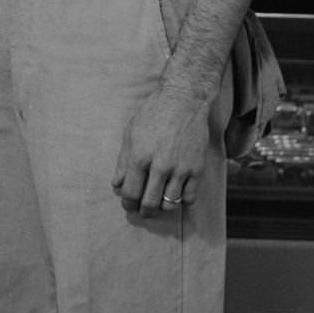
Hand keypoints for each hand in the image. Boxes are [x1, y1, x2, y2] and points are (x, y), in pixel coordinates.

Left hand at [111, 86, 212, 216]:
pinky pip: (189, 197)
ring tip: (158, 202)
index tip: (128, 204)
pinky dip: (181, 200)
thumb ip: (123, 161)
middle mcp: (160, 166)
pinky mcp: (197, 168)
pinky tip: (176, 193)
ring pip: (170, 204)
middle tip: (142, 210)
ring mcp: (180, 168)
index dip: (127, 203)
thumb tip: (116, 184)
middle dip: (143, 211)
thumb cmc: (153, 114)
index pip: (130, 192)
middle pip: (149, 203)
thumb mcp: (131, 133)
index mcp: (139, 157)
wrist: (183, 101)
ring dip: (162, 207)